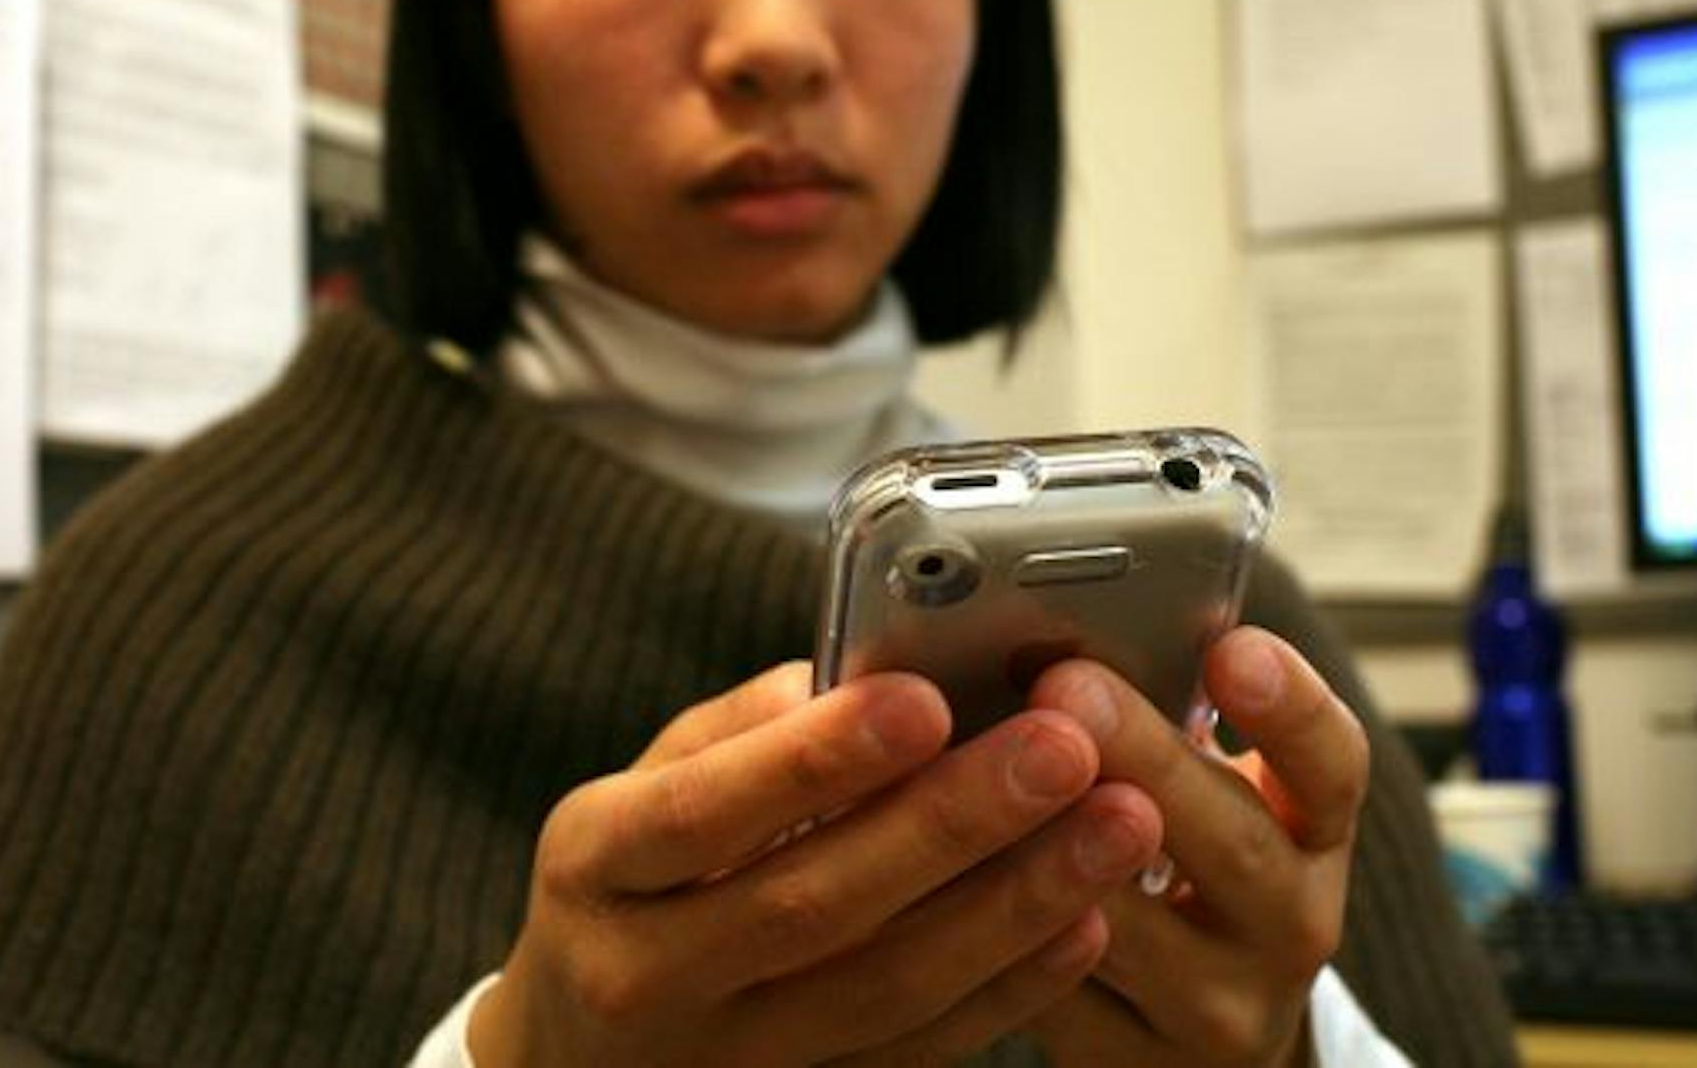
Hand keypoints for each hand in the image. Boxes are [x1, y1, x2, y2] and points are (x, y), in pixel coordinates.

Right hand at [470, 661, 1165, 1066]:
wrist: (580, 1048)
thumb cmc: (635, 874)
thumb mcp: (649, 781)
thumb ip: (750, 728)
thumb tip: (874, 668)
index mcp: (598, 863)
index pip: (705, 811)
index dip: (816, 758)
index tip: (925, 700)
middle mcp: (647, 972)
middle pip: (812, 905)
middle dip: (951, 824)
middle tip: (1064, 750)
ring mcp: (730, 1054)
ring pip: (886, 988)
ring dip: (1015, 904)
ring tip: (1116, 824)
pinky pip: (920, 1048)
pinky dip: (1011, 986)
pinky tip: (1086, 917)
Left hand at [1027, 628, 1369, 1065]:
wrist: (1193, 1028)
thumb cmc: (1183, 869)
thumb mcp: (1209, 796)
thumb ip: (1172, 725)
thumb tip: (1072, 626)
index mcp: (1311, 834)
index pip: (1331, 767)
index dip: (1290, 707)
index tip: (1234, 647)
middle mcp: (1288, 923)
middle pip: (1232, 843)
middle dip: (1142, 755)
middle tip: (1065, 680)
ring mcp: (1217, 1008)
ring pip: (1130, 927)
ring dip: (1052, 844)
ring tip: (990, 770)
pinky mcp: (1130, 1061)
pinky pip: (1053, 989)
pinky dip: (996, 921)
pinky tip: (946, 864)